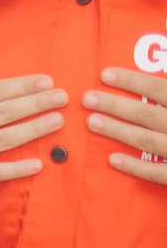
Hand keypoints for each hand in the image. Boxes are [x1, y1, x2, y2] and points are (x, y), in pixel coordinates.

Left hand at [86, 67, 166, 183]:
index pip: (160, 89)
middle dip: (115, 106)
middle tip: (87, 99)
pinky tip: (112, 159)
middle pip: (148, 114)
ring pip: (149, 141)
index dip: (133, 81)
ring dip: (119, 132)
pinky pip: (160, 173)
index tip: (105, 74)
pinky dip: (136, 166)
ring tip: (92, 122)